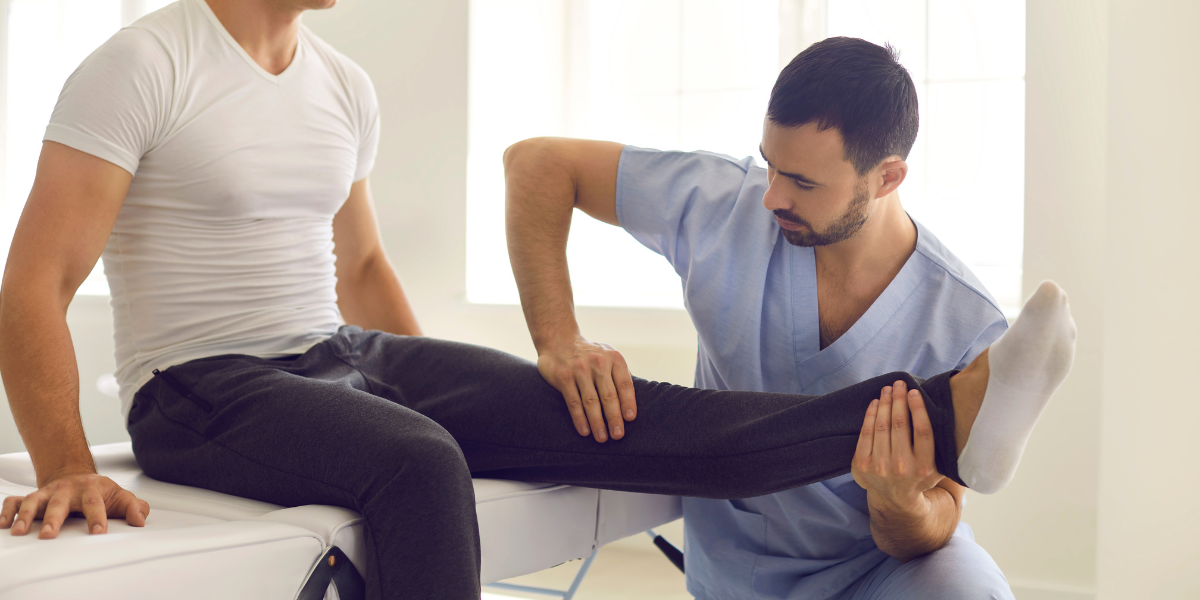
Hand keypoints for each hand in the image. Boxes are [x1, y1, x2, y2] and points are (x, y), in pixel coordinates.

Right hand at [1, 473, 149, 538]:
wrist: (78, 476)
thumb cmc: (100, 492)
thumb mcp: (120, 497)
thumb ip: (133, 507)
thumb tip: (140, 520)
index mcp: (91, 489)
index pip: (94, 503)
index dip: (97, 518)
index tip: (98, 532)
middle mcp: (67, 490)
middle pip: (59, 503)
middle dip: (53, 519)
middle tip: (48, 535)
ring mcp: (48, 493)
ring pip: (33, 501)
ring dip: (26, 516)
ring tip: (19, 531)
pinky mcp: (33, 497)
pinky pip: (15, 501)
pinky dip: (7, 511)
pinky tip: (4, 524)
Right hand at [537, 335, 636, 441]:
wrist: (559, 339)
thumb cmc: (589, 353)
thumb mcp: (608, 354)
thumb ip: (620, 373)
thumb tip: (631, 400)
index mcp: (614, 358)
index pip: (624, 384)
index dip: (628, 403)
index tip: (630, 419)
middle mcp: (598, 363)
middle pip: (609, 396)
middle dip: (614, 418)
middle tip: (618, 435)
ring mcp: (579, 370)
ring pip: (591, 402)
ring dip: (598, 423)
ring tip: (602, 438)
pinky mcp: (564, 377)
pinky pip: (574, 402)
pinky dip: (580, 419)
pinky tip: (585, 431)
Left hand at [851, 380, 943, 515]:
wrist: (895, 499)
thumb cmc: (920, 475)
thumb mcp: (939, 467)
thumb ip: (943, 447)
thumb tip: (955, 415)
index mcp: (924, 467)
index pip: (922, 431)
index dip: (918, 408)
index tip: (914, 392)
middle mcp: (902, 467)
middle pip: (899, 425)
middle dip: (898, 399)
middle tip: (899, 384)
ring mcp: (880, 467)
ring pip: (882, 426)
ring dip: (884, 403)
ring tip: (887, 390)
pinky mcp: (863, 465)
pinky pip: (866, 433)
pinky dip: (870, 415)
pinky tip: (875, 403)